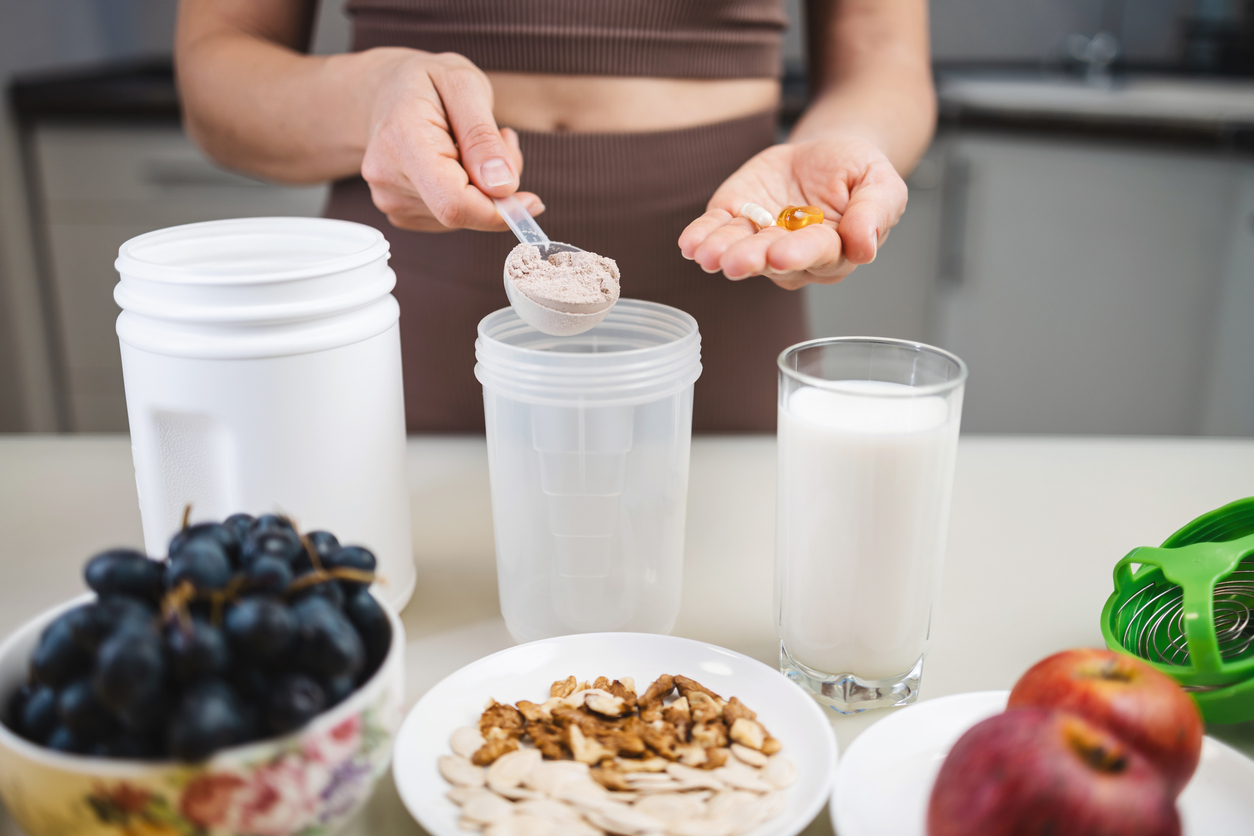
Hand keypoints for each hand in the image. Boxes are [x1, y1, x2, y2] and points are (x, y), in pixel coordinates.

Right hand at [361, 51, 543, 231]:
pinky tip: (463, 161)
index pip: (453, 203)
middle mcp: (387, 178)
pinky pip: (453, 216)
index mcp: (401, 141)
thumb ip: (483, 136)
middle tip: (502, 139)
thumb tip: (503, 186)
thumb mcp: (464, 84)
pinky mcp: (401, 212)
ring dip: (487, 189)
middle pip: (463, 212)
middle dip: (498, 188)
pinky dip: (472, 195)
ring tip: (476, 142)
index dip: (498, 212)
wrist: (386, 89)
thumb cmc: (427, 81)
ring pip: (464, 216)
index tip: (532, 200)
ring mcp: (390, 199)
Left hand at [678, 137, 907, 288]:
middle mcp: (793, 255)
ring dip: (721, 252)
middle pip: (771, 258)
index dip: (797, 253)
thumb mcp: (881, 181)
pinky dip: (701, 237)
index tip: (779, 255)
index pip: (816, 253)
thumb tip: (866, 248)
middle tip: (736, 262)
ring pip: (738, 249)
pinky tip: (689, 244)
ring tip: (705, 254)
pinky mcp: (735, 222)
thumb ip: (875, 212)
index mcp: (835, 249)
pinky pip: (716, 233)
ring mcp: (760, 241)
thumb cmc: (856, 172)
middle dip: (752, 259)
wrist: (825, 153)